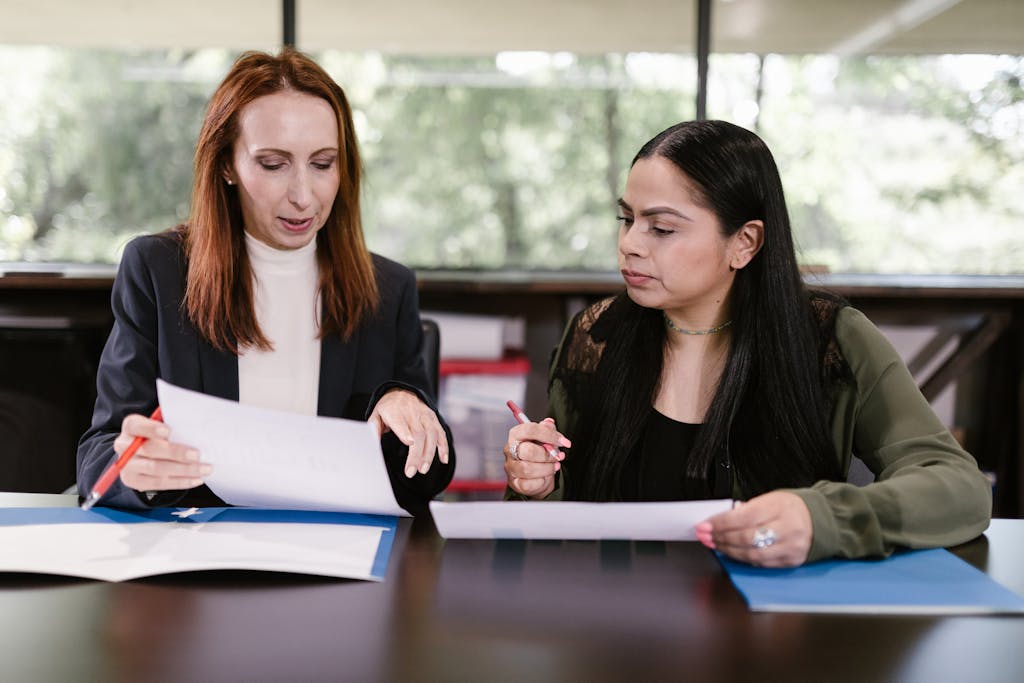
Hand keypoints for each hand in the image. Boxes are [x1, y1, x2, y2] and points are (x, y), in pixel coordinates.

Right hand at [117, 413, 210, 491]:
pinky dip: (180, 482)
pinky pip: (158, 484)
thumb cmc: (156, 435)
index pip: (136, 426)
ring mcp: (127, 465)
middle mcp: (124, 445)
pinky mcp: (133, 481)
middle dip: (176, 453)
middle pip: (150, 450)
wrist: (138, 454)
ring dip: (183, 470)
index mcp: (130, 427)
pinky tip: (196, 479)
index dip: (151, 428)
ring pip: (156, 469)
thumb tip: (195, 430)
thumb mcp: (160, 425)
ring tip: (204, 469)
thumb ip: (173, 425)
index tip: (168, 431)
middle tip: (197, 455)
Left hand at [368, 389, 448, 477]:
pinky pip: (441, 433)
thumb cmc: (388, 409)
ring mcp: (425, 416)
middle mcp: (412, 413)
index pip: (401, 422)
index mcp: (395, 411)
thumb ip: (374, 429)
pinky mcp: (434, 419)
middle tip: (411, 472)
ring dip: (429, 453)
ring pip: (431, 434)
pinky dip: (443, 447)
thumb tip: (372, 442)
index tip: (409, 443)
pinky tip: (443, 460)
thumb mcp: (376, 415)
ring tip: (423, 469)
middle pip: (418, 434)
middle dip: (416, 454)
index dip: (405, 432)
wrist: (402, 392)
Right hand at [504, 418, 570, 498]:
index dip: (549, 435)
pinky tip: (545, 477)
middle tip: (558, 457)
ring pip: (528, 469)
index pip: (530, 430)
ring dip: (546, 469)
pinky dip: (541, 481)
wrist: (536, 475)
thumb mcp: (545, 439)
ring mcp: (511, 467)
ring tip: (554, 467)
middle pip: (528, 451)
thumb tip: (549, 423)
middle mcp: (510, 450)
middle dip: (548, 455)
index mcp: (516, 434)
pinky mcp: (514, 483)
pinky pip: (528, 484)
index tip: (564, 442)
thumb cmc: (539, 453)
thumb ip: (547, 430)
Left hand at [695, 491, 812, 566]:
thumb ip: (746, 509)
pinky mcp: (791, 561)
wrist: (819, 519)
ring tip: (715, 545)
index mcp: (779, 507)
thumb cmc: (790, 507)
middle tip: (705, 536)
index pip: (743, 517)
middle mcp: (787, 528)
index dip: (720, 523)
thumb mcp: (769, 499)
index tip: (705, 525)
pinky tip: (732, 553)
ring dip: (728, 551)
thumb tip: (720, 520)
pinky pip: (762, 564)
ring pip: (753, 555)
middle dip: (721, 539)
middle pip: (746, 538)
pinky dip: (743, 559)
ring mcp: (790, 547)